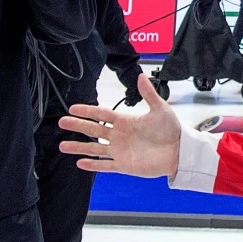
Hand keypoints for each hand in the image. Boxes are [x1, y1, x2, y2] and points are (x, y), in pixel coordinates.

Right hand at [57, 75, 181, 178]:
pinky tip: (79, 163)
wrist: (181, 151)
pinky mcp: (124, 165)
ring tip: (62, 145)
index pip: (102, 115)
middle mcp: (120, 136)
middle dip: (77, 126)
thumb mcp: (160, 109)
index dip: (87, 111)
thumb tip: (141, 76)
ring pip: (95, 148)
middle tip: (61, 122)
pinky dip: (93, 165)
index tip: (73, 108)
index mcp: (126, 121)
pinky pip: (105, 165)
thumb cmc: (172, 130)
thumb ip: (148, 94)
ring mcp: (121, 151)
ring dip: (79, 147)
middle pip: (94, 130)